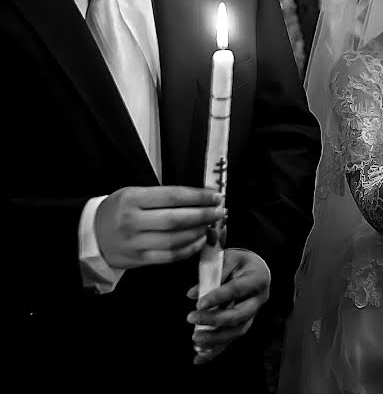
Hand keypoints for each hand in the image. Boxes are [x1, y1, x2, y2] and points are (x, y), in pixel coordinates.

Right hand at [95, 187, 224, 268]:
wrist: (90, 234)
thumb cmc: (119, 210)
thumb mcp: (134, 194)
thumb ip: (163, 196)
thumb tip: (200, 197)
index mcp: (132, 199)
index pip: (173, 196)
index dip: (199, 196)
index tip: (216, 195)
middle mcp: (132, 221)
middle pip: (177, 219)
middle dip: (204, 215)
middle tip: (221, 211)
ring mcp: (135, 243)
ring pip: (176, 239)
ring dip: (199, 232)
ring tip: (212, 225)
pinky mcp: (138, 259)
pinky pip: (170, 256)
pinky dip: (189, 249)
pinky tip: (200, 240)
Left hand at [187, 249, 270, 364]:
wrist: (257, 269)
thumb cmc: (241, 262)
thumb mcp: (229, 258)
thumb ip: (212, 273)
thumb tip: (192, 294)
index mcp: (257, 279)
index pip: (237, 290)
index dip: (219, 297)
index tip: (199, 303)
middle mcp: (258, 300)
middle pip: (239, 315)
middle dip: (214, 320)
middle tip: (191, 318)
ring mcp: (253, 314)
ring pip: (237, 332)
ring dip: (215, 339)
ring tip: (195, 339)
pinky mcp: (244, 324)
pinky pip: (231, 340)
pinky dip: (215, 351)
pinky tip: (199, 357)